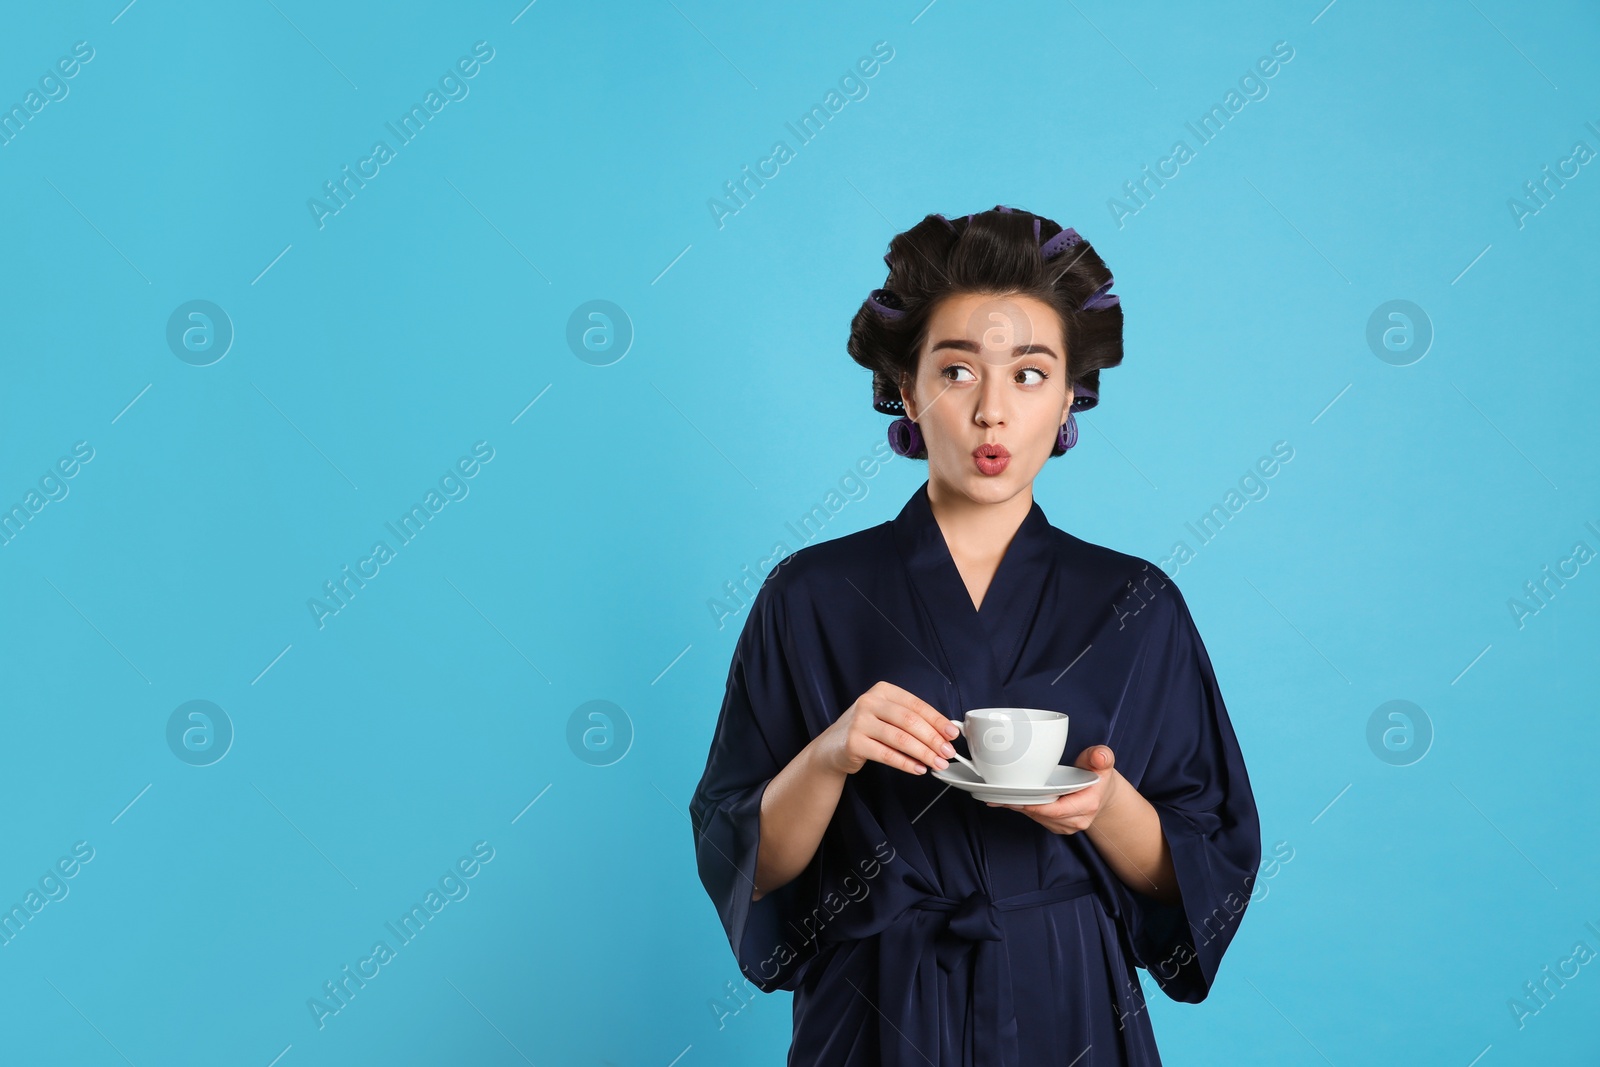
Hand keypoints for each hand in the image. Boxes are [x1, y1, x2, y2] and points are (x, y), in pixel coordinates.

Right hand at [816, 681, 959, 776]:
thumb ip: (911, 720)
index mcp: (882, 690)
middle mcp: (869, 702)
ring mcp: (859, 722)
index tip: (953, 734)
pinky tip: (918, 769)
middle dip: (933, 738)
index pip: (916, 704)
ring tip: (937, 763)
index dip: (937, 720)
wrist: (832, 748)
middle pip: (909, 721)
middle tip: (948, 752)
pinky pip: (886, 755)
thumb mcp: (886, 716)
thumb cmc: (866, 730)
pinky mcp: (853, 743)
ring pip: (900, 739)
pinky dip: (906, 764)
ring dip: (923, 753)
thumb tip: (944, 733)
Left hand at [986, 744, 1122, 833]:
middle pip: (1043, 815)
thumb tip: (1099, 757)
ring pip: (1037, 818)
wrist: (1101, 791)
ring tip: (1000, 797)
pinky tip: (1009, 801)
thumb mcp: (1102, 761)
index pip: (1058, 810)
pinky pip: (1037, 819)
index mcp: (1088, 804)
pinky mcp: (1057, 825)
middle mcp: (1077, 819)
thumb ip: (1101, 756)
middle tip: (1000, 795)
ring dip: (1020, 808)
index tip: (1018, 799)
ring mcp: (1067, 825)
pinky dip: (1023, 809)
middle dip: (1022, 806)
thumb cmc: (1097, 774)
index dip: (1037, 806)